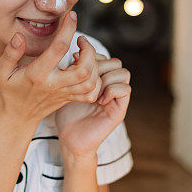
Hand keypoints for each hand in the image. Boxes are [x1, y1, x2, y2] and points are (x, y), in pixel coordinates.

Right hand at [0, 11, 102, 130]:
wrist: (17, 119)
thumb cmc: (8, 91)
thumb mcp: (1, 71)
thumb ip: (10, 53)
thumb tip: (19, 35)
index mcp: (37, 74)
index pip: (58, 48)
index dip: (68, 29)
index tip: (71, 15)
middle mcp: (54, 85)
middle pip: (84, 69)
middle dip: (89, 50)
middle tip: (81, 39)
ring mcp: (64, 94)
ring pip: (91, 82)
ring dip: (94, 64)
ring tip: (84, 53)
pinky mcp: (69, 99)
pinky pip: (91, 93)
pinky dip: (96, 80)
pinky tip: (87, 69)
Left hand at [54, 42, 130, 157]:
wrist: (69, 140)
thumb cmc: (66, 114)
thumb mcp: (67, 86)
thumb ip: (74, 69)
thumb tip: (77, 52)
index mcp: (100, 80)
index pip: (105, 57)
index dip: (92, 56)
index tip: (75, 61)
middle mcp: (110, 87)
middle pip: (116, 62)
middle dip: (99, 66)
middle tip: (84, 79)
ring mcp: (116, 98)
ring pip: (123, 72)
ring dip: (106, 77)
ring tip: (92, 90)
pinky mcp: (119, 110)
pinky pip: (125, 89)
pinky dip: (112, 90)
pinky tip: (98, 99)